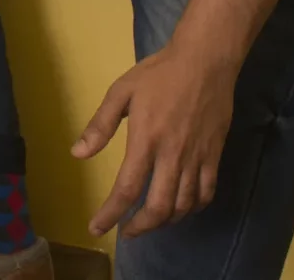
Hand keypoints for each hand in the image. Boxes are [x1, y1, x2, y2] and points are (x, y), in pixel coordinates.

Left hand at [72, 36, 240, 237]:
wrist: (205, 61)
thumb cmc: (159, 74)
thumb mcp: (121, 91)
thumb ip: (100, 125)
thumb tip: (78, 153)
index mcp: (145, 140)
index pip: (127, 188)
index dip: (110, 214)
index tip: (97, 228)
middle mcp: (172, 155)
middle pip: (158, 207)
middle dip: (140, 227)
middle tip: (126, 231)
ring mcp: (197, 158)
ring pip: (183, 205)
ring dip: (164, 221)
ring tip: (148, 222)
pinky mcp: (214, 156)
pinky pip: (206, 193)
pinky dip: (192, 208)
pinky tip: (180, 208)